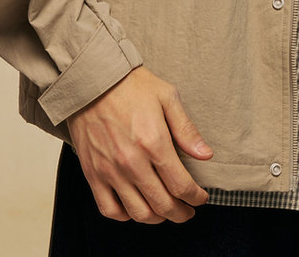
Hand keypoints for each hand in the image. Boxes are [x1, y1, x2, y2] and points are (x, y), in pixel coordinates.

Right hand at [67, 65, 212, 224]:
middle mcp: (132, 162)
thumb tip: (206, 154)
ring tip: (165, 211)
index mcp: (154, 142)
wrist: (93, 81)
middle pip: (163, 204)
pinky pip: (110, 210)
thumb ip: (186, 129)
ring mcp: (110, 171)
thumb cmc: (131, 86)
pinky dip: (126, 216)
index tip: (201, 198)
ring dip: (157, 218)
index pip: (181, 185)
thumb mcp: (167, 97)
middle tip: (188, 211)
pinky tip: (136, 207)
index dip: (196, 198)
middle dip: (181, 213)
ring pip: (139, 213)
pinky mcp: (93, 174)